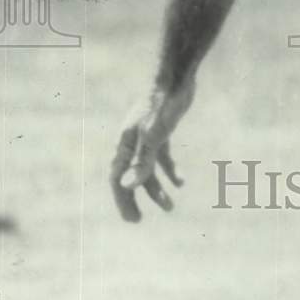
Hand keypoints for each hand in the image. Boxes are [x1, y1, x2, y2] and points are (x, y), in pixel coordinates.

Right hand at [110, 77, 194, 222]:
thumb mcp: (153, 135)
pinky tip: (181, 182)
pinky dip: (170, 170)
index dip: (123, 200)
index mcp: (124, 144)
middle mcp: (132, 142)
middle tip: (138, 221)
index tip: (133, 219)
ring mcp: (146, 137)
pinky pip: (162, 157)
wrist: (176, 78)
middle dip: (133, 200)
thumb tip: (127, 186)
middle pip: (128, 177)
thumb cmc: (162, 105)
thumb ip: (142, 161)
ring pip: (147, 169)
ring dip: (157, 189)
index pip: (117, 179)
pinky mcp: (162, 131)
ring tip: (170, 207)